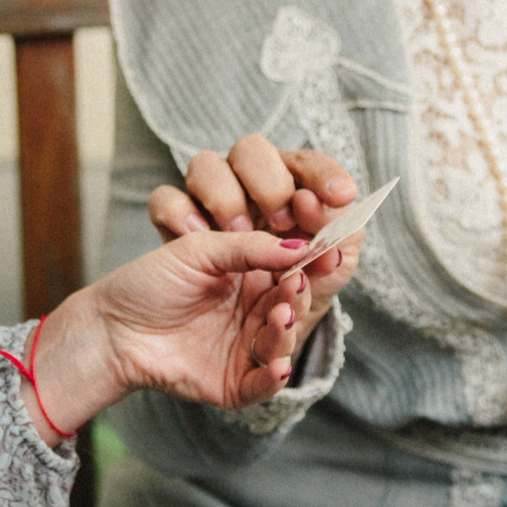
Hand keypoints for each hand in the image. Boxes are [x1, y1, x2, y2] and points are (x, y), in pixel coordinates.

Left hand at [25, 232, 316, 441]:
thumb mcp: (199, 250)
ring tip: (280, 316)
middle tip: (298, 283)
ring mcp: (244, 351)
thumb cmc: (150, 283)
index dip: (311, 264)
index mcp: (250, 280)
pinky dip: (271, 378)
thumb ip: (249, 247)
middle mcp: (253, 316)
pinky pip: (261, 386)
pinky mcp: (233, 384)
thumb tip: (299, 246)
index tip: (328, 250)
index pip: (292, 272)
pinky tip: (276, 365)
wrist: (111, 327)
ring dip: (285, 333)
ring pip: (280, 346)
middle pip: (291, 309)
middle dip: (299, 298)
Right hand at [148, 134, 360, 334]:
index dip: (324, 174)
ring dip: (225, 196)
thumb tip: (325, 227)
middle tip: (282, 220)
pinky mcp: (171, 228)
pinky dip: (181, 213)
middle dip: (272, 183)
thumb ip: (331, 254)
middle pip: (252, 151)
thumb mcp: (316, 293)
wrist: (223, 354)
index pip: (307, 167)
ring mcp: (206, 210)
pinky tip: (195, 238)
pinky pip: (165, 199)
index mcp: (289, 206)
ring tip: (236, 232)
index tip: (342, 195)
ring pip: (205, 164)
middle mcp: (248, 199)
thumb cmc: (274, 319)